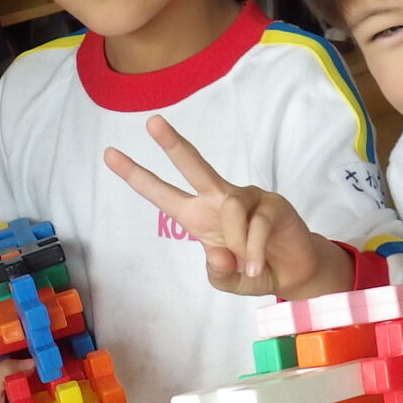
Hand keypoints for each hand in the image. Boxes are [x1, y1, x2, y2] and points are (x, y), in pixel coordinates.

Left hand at [104, 116, 335, 297]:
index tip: (109, 155)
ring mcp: (248, 197)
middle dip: (173, 144)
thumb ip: (217, 273)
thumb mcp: (226, 281)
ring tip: (247, 265)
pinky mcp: (273, 204)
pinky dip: (253, 251)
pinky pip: (256, 224)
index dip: (137, 176)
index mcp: (198, 216)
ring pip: (229, 207)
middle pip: (194, 166)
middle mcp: (219, 199)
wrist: (293, 274)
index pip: (163, 193)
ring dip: (237, 242)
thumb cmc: (252, 270)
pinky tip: (256, 266)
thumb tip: (218, 254)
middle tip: (151, 122)